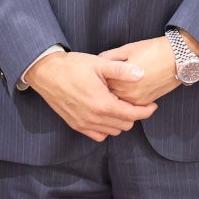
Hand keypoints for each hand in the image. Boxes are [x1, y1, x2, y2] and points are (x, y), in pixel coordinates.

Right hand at [24, 50, 156, 141]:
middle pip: (124, 125)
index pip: (132, 115)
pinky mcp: (75, 125)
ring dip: (120, 121)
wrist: (45, 72)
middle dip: (134, 115)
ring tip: (120, 106)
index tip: (152, 105)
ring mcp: (83, 124)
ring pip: (112, 131)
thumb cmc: (72, 66)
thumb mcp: (99, 64)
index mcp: (102, 104)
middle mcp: (94, 118)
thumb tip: (141, 74)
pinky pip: (97, 135)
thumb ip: (122, 70)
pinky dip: (106, 128)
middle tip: (135, 102)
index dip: (146, 111)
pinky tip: (106, 114)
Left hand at [97, 35, 186, 107]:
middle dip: (103, 89)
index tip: (96, 73)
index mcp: (119, 80)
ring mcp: (137, 100)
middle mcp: (127, 94)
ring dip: (113, 96)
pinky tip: (125, 89)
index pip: (100, 83)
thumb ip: (109, 57)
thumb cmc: (153, 50)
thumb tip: (97, 62)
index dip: (97, 78)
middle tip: (100, 81)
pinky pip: (129, 105)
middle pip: (106, 95)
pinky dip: (125, 99)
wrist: (178, 58)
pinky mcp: (146, 102)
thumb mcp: (127, 49)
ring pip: (117, 103)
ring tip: (113, 84)